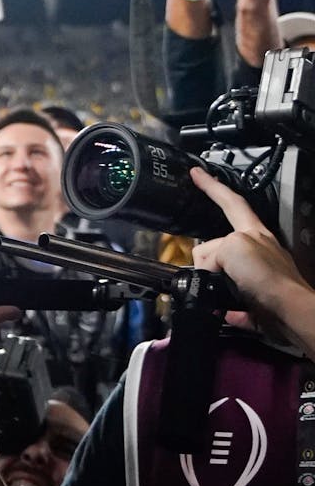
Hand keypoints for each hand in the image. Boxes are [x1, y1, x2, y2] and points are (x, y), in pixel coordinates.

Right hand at [190, 167, 312, 337]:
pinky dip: (224, 307)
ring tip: (205, 290)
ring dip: (212, 283)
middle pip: (222, 243)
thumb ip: (211, 251)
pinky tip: (220, 309)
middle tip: (197, 264)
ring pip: (225, 274)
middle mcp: (257, 252)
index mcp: (252, 233)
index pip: (230, 202)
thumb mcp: (231, 248)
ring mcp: (258, 277)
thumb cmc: (267, 276)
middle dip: (206, 252)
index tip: (196, 173)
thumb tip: (204, 271)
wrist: (289, 312)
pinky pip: (233, 304)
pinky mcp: (258, 303)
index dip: (211, 186)